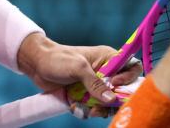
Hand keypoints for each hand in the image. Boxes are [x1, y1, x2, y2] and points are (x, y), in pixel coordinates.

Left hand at [17, 34, 141, 109]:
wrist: (38, 65)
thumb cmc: (59, 59)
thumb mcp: (78, 68)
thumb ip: (96, 83)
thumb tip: (112, 99)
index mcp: (109, 58)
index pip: (131, 68)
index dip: (128, 79)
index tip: (115, 85)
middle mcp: (106, 72)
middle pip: (123, 90)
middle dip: (114, 101)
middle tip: (101, 106)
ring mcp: (96, 85)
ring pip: (109, 103)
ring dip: (100, 109)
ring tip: (89, 110)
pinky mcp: (87, 96)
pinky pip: (95, 108)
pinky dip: (88, 111)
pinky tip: (77, 107)